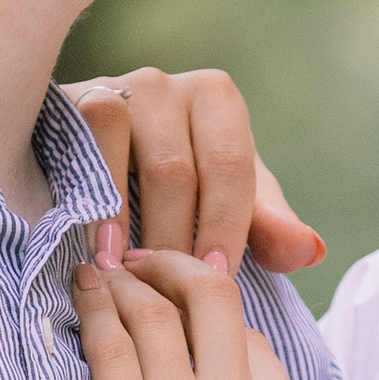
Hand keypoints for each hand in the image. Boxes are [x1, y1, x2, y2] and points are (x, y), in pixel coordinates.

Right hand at [65, 65, 324, 272]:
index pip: (230, 164)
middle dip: (174, 236)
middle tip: (168, 294)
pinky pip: (84, 138)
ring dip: (126, 218)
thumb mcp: (222, 206)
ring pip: (125, 147)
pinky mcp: (68, 101)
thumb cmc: (170, 191)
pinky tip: (94, 247)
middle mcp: (166, 85)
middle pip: (176, 167)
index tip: (218, 278)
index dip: (226, 224)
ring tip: (127, 272)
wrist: (86, 171)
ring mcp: (114, 88)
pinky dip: (91, 197)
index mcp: (215, 101)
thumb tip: (310, 251)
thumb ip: (266, 228)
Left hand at [71, 246, 321, 379]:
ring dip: (122, 280)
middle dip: (169, 263)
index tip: (179, 303)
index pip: (245, 333)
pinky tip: (76, 298)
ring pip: (153, 309)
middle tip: (138, 260)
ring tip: (97, 270)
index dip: (207, 309)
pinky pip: (111, 350)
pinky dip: (92, 312)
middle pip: (209, 292)